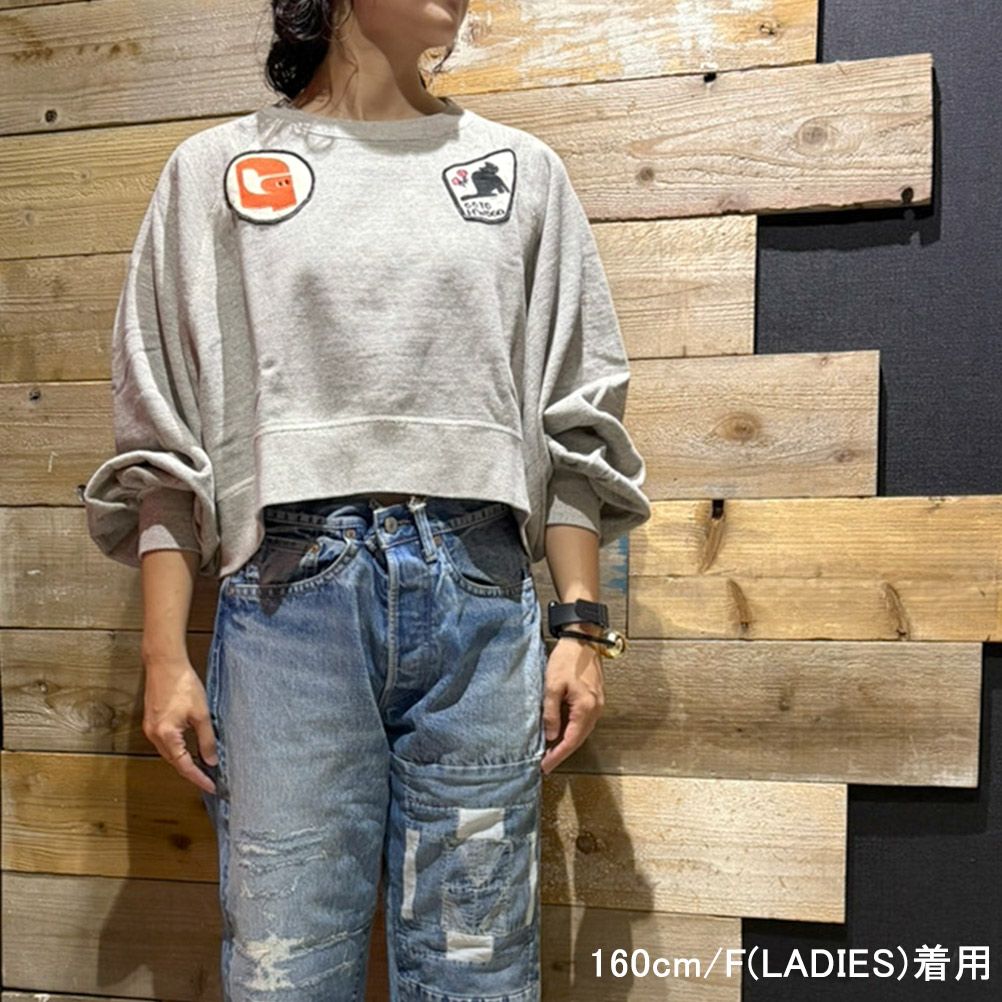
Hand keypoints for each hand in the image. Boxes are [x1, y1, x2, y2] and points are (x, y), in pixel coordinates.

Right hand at [141, 654, 218, 794]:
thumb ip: (207, 739)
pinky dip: (178, 749)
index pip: (184, 765)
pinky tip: (190, 749)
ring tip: (203, 767)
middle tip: (210, 779)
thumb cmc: (183, 684)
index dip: (199, 778)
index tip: (211, 786)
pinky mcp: (152, 722)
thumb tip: (211, 760)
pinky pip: (166, 743)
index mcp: (166, 735)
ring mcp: (150, 728)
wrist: (165, 663)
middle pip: (174, 762)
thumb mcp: (201, 713)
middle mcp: (154, 735)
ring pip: (169, 753)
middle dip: (192, 772)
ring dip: (184, 761)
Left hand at [540, 632, 604, 773]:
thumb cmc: (567, 659)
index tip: (545, 766)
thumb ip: (551, 713)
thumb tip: (551, 736)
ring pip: (582, 731)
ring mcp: (597, 704)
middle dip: (562, 752)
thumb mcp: (552, 686)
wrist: (583, 640)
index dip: (557, 755)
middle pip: (578, 739)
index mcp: (585, 708)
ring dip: (567, 742)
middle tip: (546, 763)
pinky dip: (572, 730)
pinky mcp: (595, 698)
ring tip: (550, 750)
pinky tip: (561, 732)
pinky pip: (584, 721)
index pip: (571, 740)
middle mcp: (595, 709)